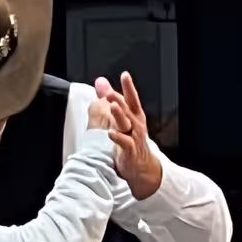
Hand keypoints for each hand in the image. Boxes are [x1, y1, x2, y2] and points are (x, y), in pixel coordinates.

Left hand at [97, 73, 161, 200]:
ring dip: (120, 115)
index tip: (125, 75)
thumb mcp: (123, 117)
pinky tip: (111, 133)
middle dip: (120, 101)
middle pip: (128, 110)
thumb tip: (101, 82)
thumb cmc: (131, 139)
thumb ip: (111, 99)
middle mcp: (136, 125)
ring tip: (112, 107)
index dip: (129, 87)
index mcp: (134, 115)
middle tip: (110, 93)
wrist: (140, 165)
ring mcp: (134, 137)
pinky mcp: (130, 151)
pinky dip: (118, 138)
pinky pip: (125, 143)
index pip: (132, 98)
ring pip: (127, 124)